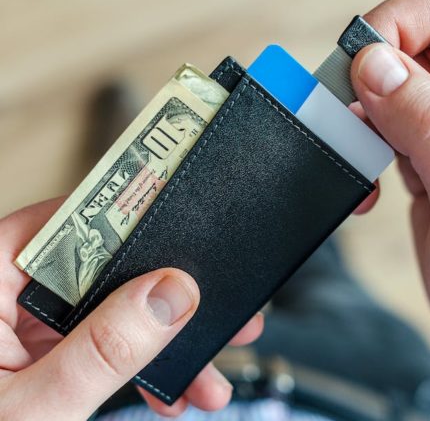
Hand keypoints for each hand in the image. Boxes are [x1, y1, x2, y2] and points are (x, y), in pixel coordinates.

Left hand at [0, 199, 263, 419]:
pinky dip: (136, 366)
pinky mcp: (39, 351)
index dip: (129, 221)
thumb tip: (171, 293)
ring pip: (109, 309)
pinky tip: (171, 390)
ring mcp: (23, 324)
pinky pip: (100, 341)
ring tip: (206, 373)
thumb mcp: (37, 409)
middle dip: (164, 299)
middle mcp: (5, 292)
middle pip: (100, 267)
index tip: (184, 231)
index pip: (65, 225)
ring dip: (161, 342)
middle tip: (214, 309)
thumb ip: (104, 349)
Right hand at [351, 0, 429, 406]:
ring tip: (352, 162)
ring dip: (359, 118)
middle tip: (339, 116)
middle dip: (367, 75)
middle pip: (416, 51)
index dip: (398, 27)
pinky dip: (359, 152)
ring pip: (393, 94)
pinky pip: (385, 137)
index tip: (356, 65)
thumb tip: (377, 68)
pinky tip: (363, 185)